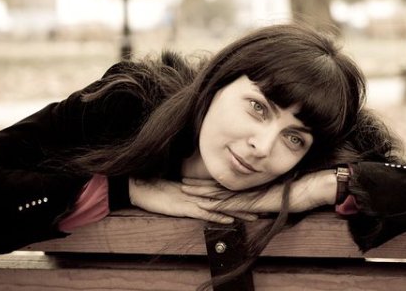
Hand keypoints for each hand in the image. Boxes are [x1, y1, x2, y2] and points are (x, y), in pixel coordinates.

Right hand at [128, 177, 256, 223]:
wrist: (141, 186)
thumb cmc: (157, 189)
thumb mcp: (177, 191)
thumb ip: (191, 192)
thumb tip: (202, 195)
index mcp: (199, 189)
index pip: (223, 192)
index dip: (239, 195)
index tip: (255, 197)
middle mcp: (200, 193)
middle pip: (227, 199)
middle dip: (245, 203)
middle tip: (264, 207)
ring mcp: (194, 200)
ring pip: (220, 206)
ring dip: (238, 211)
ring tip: (255, 216)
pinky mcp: (186, 207)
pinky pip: (205, 213)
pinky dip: (218, 216)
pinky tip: (230, 220)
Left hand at [182, 170, 336, 213]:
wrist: (302, 190)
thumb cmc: (288, 191)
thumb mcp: (268, 195)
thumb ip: (256, 198)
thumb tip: (249, 204)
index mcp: (245, 186)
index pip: (221, 184)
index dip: (205, 182)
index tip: (192, 179)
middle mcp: (243, 189)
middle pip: (215, 186)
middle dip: (198, 185)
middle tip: (181, 182)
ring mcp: (246, 194)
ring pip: (218, 193)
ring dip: (201, 192)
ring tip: (185, 189)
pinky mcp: (249, 201)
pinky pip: (229, 202)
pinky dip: (215, 203)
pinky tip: (203, 203)